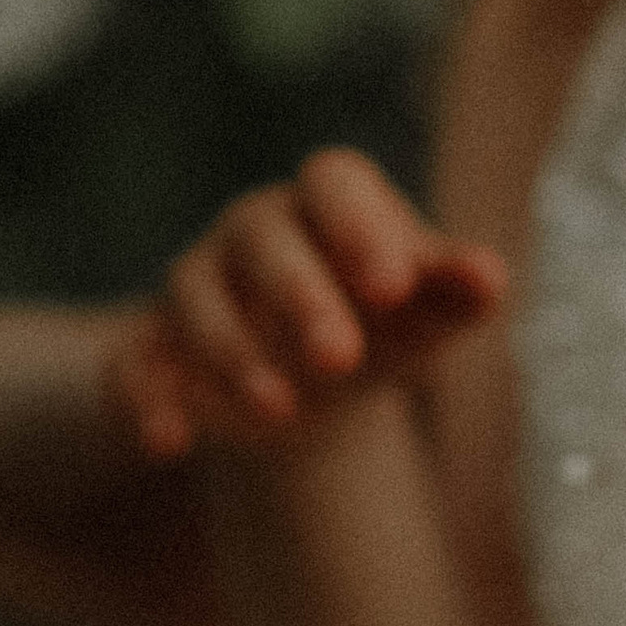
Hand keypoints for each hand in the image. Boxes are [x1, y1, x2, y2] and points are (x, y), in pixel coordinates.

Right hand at [110, 150, 507, 459]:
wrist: (321, 390)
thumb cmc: (384, 326)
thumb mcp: (425, 315)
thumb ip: (456, 292)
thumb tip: (491, 277)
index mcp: (327, 202)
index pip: (334, 182)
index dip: (360, 226)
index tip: (394, 287)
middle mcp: (254, 230)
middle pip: (262, 238)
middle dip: (299, 295)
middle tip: (340, 356)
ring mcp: (197, 285)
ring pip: (195, 298)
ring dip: (234, 353)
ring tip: (279, 409)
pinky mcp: (156, 345)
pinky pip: (134, 361)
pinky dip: (147, 399)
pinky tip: (170, 443)